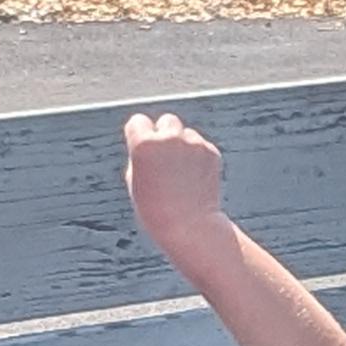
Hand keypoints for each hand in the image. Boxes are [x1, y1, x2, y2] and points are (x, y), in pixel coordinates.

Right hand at [122, 112, 224, 245]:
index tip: (142, 149)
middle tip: (164, 157)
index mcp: (144, 143)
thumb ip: (141, 153)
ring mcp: (193, 144)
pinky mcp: (211, 152)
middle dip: (165, 134)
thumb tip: (151, 139)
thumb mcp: (134, 177)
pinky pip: (201, 145)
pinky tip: (194, 177)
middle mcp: (169, 138)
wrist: (188, 225)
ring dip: (183, 145)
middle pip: (167, 121)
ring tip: (180, 172)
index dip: (139, 135)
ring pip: (186, 133)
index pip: (138, 121)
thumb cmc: (153, 206)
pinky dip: (198, 156)